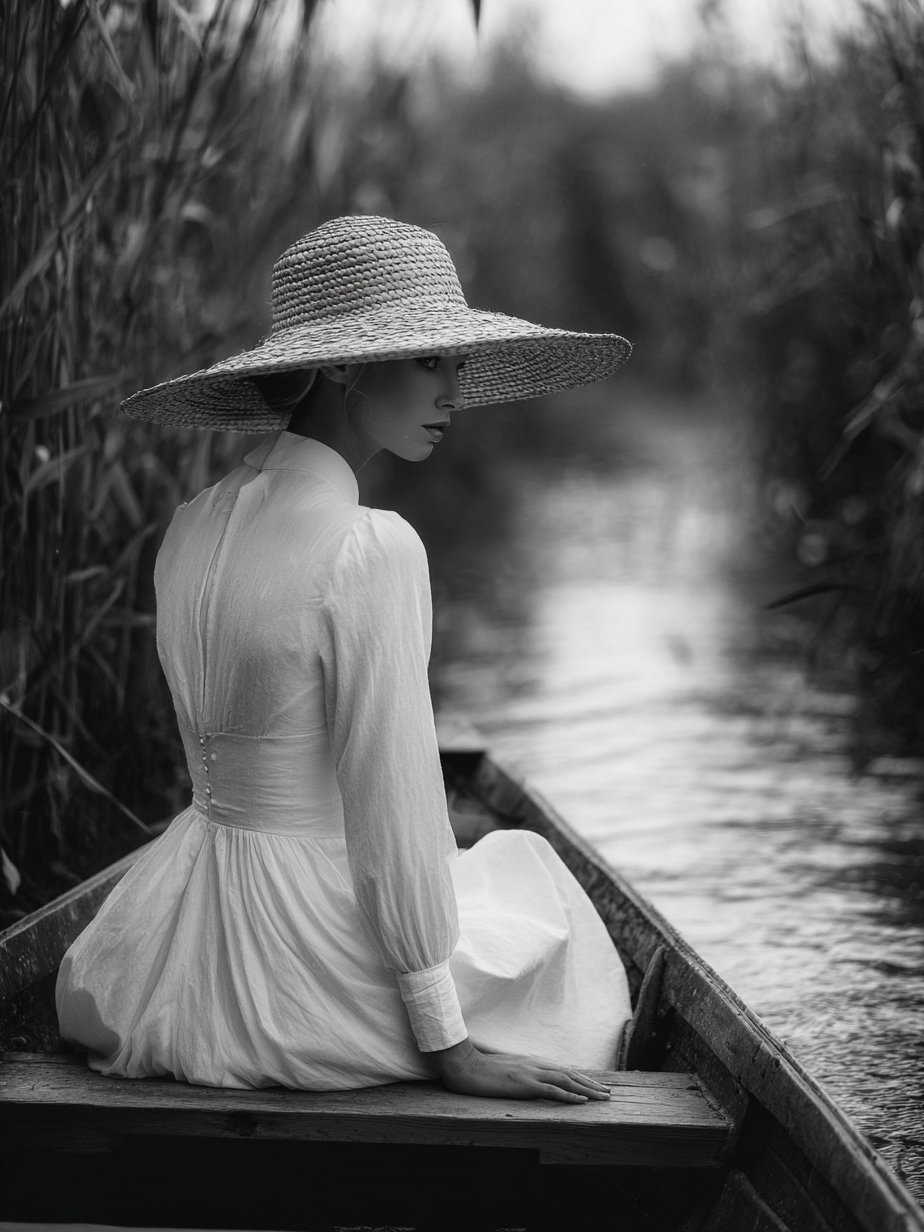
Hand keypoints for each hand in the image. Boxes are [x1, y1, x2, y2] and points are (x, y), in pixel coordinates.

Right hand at [429, 1037, 610, 1103]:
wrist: (464, 1065)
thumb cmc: (480, 1069)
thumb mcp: (504, 1069)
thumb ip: (518, 1072)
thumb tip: (527, 1079)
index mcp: (531, 1061)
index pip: (562, 1069)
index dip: (581, 1077)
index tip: (596, 1085)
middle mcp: (535, 1063)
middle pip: (570, 1072)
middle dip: (591, 1083)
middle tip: (608, 1093)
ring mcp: (530, 1073)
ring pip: (566, 1080)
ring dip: (587, 1089)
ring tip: (603, 1097)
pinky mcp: (524, 1084)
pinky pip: (551, 1090)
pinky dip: (569, 1095)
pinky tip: (582, 1101)